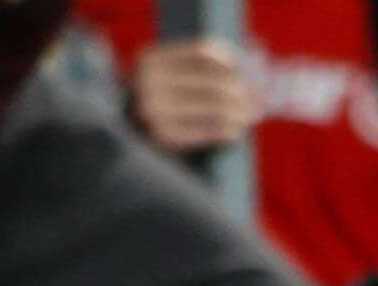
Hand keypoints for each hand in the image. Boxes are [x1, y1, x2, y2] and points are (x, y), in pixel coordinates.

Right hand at [128, 37, 259, 156]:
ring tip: (248, 117)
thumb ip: (195, 68)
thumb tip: (243, 69)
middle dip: (241, 92)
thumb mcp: (165, 78)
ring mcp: (154, 110)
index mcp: (150, 59)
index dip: (230, 61)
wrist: (122, 142)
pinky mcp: (163, 137)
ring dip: (239, 113)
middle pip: (214, 81)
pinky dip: (227, 131)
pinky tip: (234, 133)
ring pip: (215, 106)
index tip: (241, 73)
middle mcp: (149, 81)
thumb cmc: (154, 106)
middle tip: (255, 102)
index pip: (204, 52)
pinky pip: (208, 130)